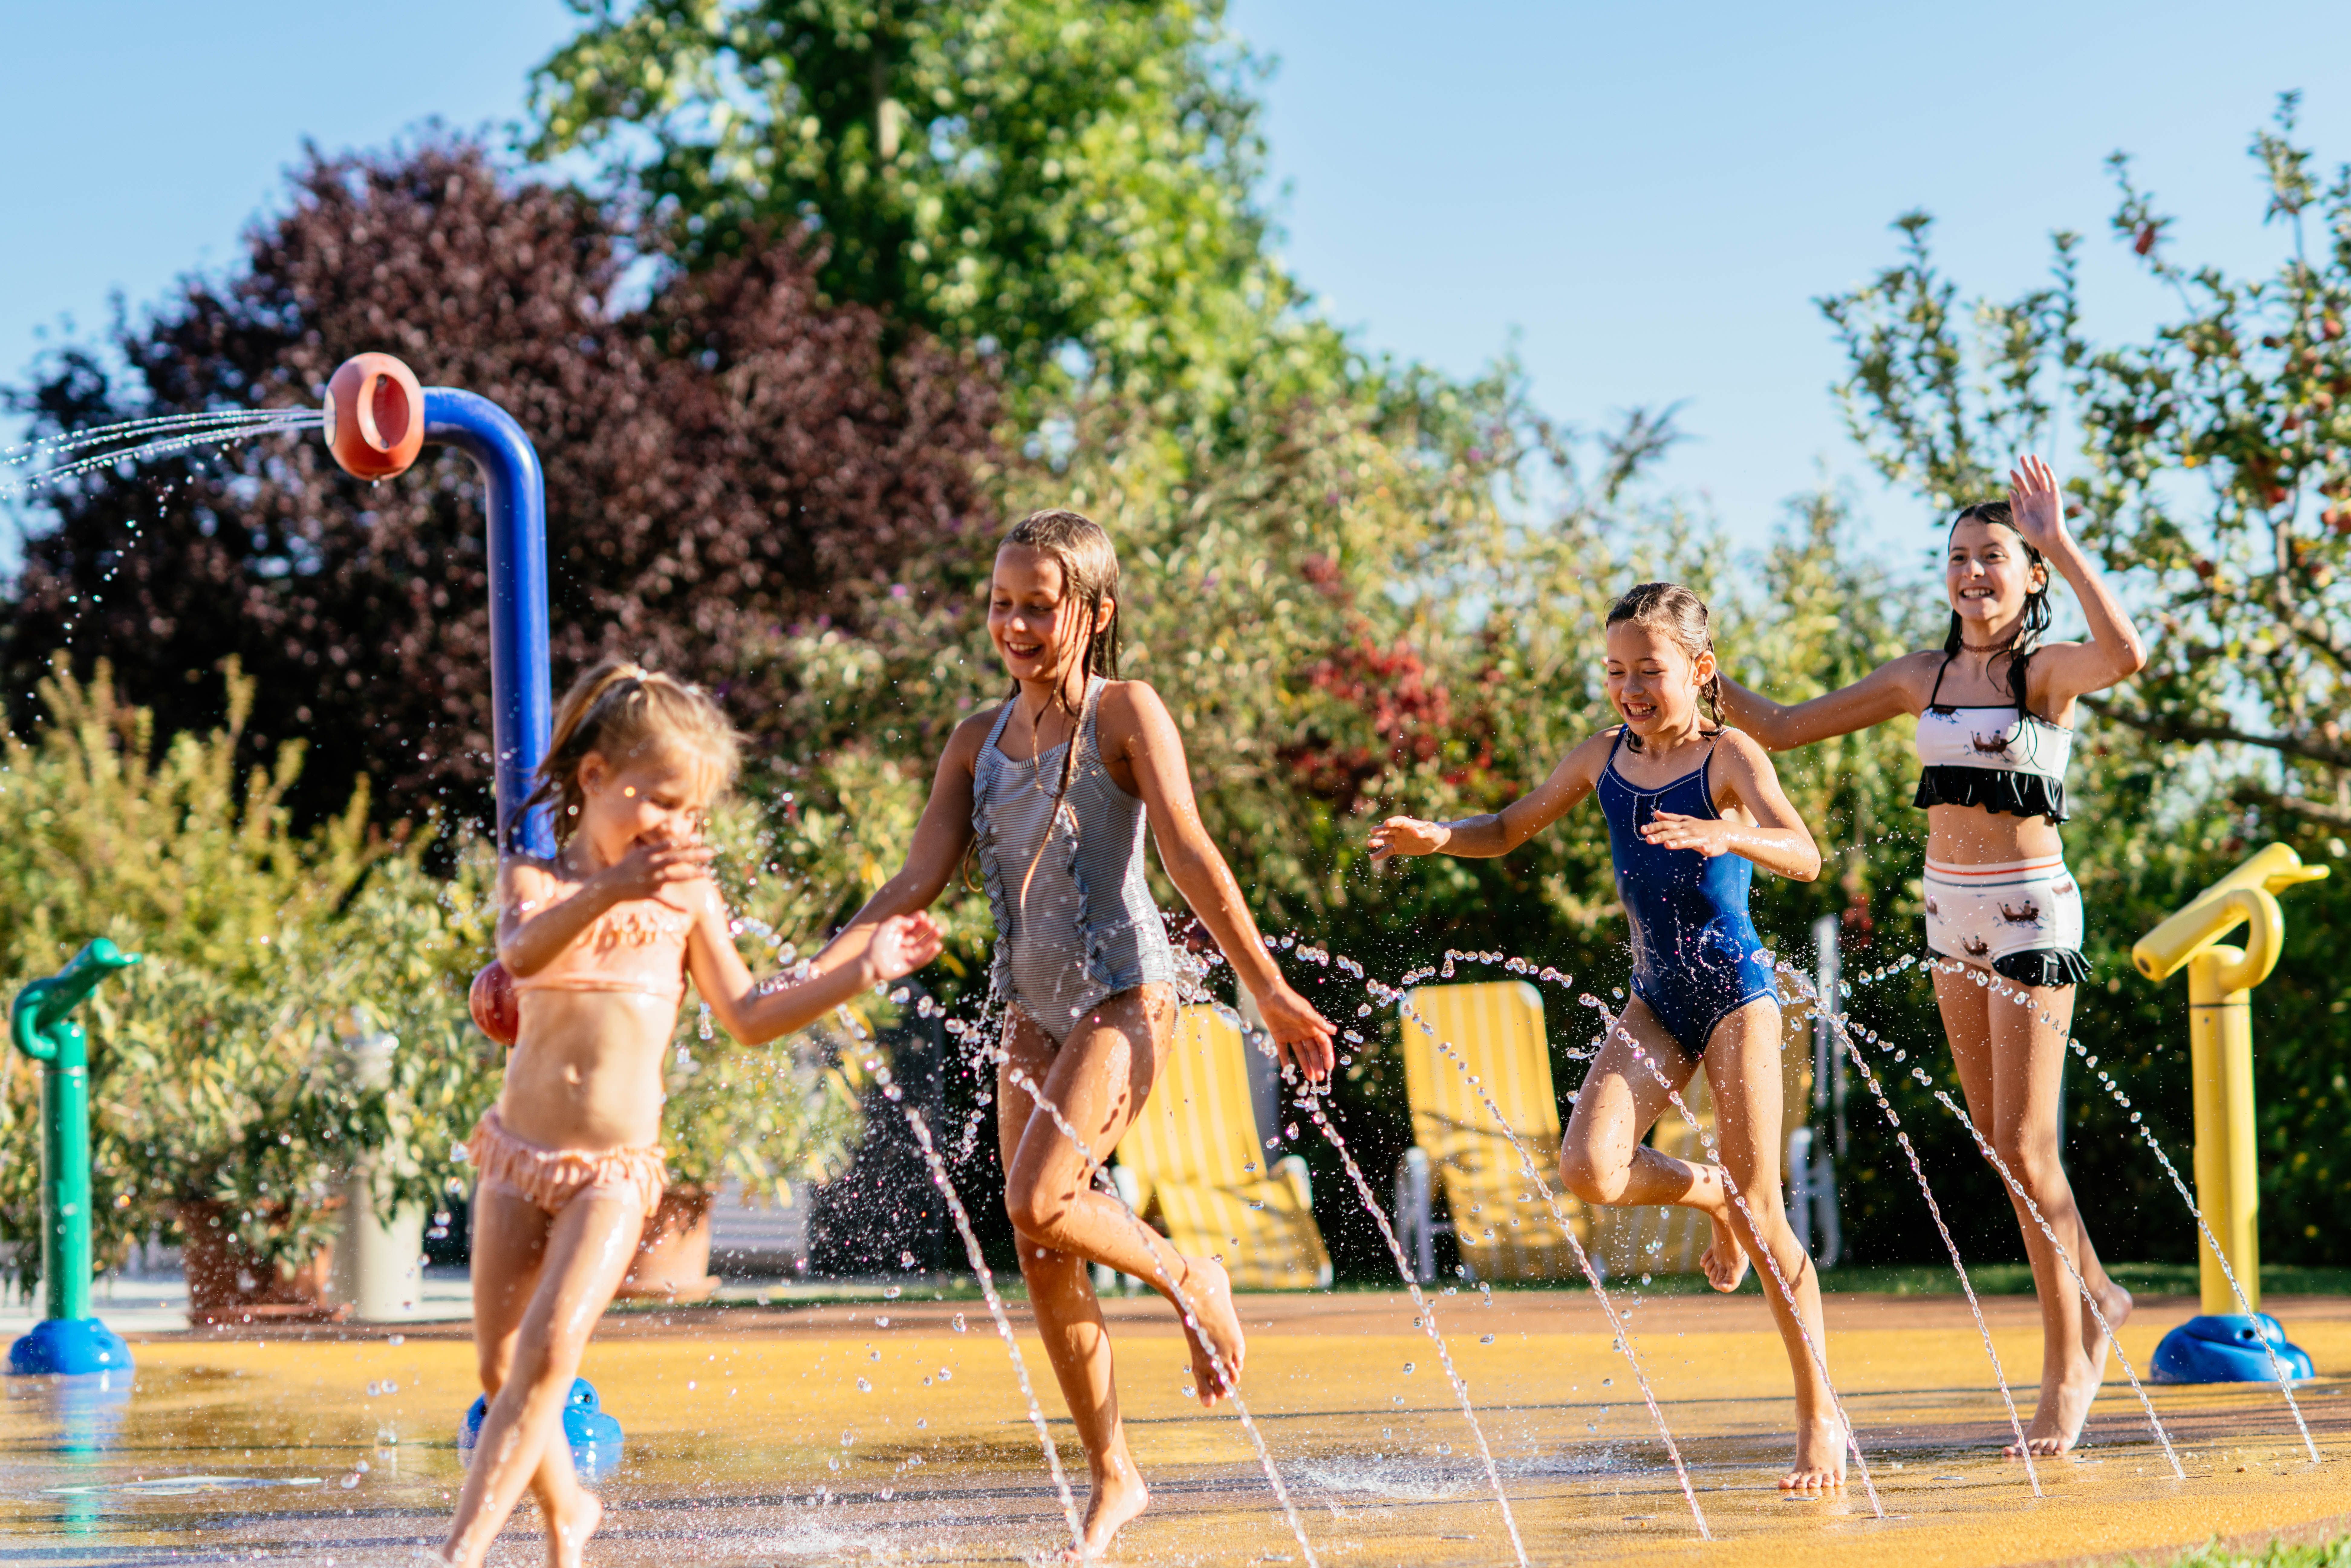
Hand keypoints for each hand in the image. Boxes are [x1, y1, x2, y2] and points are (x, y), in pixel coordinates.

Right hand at [597, 835, 714, 900]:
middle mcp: (651, 866)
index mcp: (648, 854)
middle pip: (676, 859)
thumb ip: (657, 848)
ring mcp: (650, 880)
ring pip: (675, 877)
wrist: (609, 885)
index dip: (684, 841)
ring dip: (692, 875)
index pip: (669, 845)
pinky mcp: (649, 894)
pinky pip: (665, 901)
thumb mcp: (639, 854)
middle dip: (694, 855)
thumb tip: (674, 841)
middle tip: (711, 852)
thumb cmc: (627, 867)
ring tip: (708, 873)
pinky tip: (688, 910)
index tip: (699, 837)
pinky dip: (676, 906)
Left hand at [866, 913, 943, 982]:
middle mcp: (903, 943)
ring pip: (923, 946)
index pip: (911, 924)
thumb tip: (912, 923)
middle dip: (927, 928)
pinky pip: (922, 959)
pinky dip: (930, 953)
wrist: (869, 964)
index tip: (924, 915)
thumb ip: (898, 921)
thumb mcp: (885, 927)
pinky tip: (938, 946)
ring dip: (932, 938)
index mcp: (897, 933)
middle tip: (933, 922)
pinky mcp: (909, 965)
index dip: (918, 919)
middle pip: (919, 934)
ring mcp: (907, 954)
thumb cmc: (876, 944)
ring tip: (940, 930)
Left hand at [1255, 979, 1337, 1081]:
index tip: (1330, 1068)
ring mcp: (1292, 1034)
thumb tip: (1334, 1031)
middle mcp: (1304, 1031)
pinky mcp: (1279, 1035)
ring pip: (1300, 1053)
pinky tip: (1288, 1071)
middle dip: (1317, 1064)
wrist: (1269, 994)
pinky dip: (1285, 1060)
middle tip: (1319, 1078)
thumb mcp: (1305, 1013)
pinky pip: (1283, 1051)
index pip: (1323, 1043)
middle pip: (1313, 1051)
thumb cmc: (1289, 1001)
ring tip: (1310, 1078)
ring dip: (1305, 1065)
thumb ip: (1318, 1023)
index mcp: (1312, 1026)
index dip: (1327, 1055)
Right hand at [1368, 816, 1448, 866]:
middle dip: (1381, 830)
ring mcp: (1398, 839)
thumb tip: (1415, 832)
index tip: (1387, 823)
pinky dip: (1380, 854)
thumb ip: (1424, 832)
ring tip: (1370, 843)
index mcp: (1409, 824)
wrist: (1434, 841)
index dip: (1393, 822)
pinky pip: (1387, 851)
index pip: (1400, 821)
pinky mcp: (1398, 848)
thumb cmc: (1435, 833)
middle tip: (1373, 831)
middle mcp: (1401, 831)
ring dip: (1378, 841)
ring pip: (1386, 839)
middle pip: (1389, 829)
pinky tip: (1372, 857)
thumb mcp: (1432, 832)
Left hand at [1640, 811, 1730, 856]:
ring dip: (1678, 843)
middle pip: (1673, 833)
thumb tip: (1656, 813)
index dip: (1655, 827)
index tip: (1642, 830)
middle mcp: (1689, 830)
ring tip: (1668, 845)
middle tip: (1648, 839)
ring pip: (1688, 841)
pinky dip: (1706, 848)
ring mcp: (1700, 838)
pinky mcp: (1711, 845)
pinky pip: (1708, 847)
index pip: (1666, 825)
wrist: (1725, 831)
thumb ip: (1670, 819)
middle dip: (1660, 836)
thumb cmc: (1701, 828)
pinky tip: (1703, 849)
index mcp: (1683, 825)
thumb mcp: (1685, 821)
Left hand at [2007, 454, 2068, 552]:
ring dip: (2036, 467)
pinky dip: (2048, 474)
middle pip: (2031, 479)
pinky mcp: (2055, 497)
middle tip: (2021, 456)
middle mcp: (2037, 498)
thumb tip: (2010, 490)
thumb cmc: (2033, 533)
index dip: (2016, 478)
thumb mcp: (2019, 518)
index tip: (2011, 470)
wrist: (2047, 539)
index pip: (2021, 487)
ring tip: (2032, 456)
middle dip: (2026, 468)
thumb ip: (2015, 504)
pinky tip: (2043, 465)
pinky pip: (2052, 483)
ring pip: (2041, 478)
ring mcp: (2046, 497)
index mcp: (2027, 503)